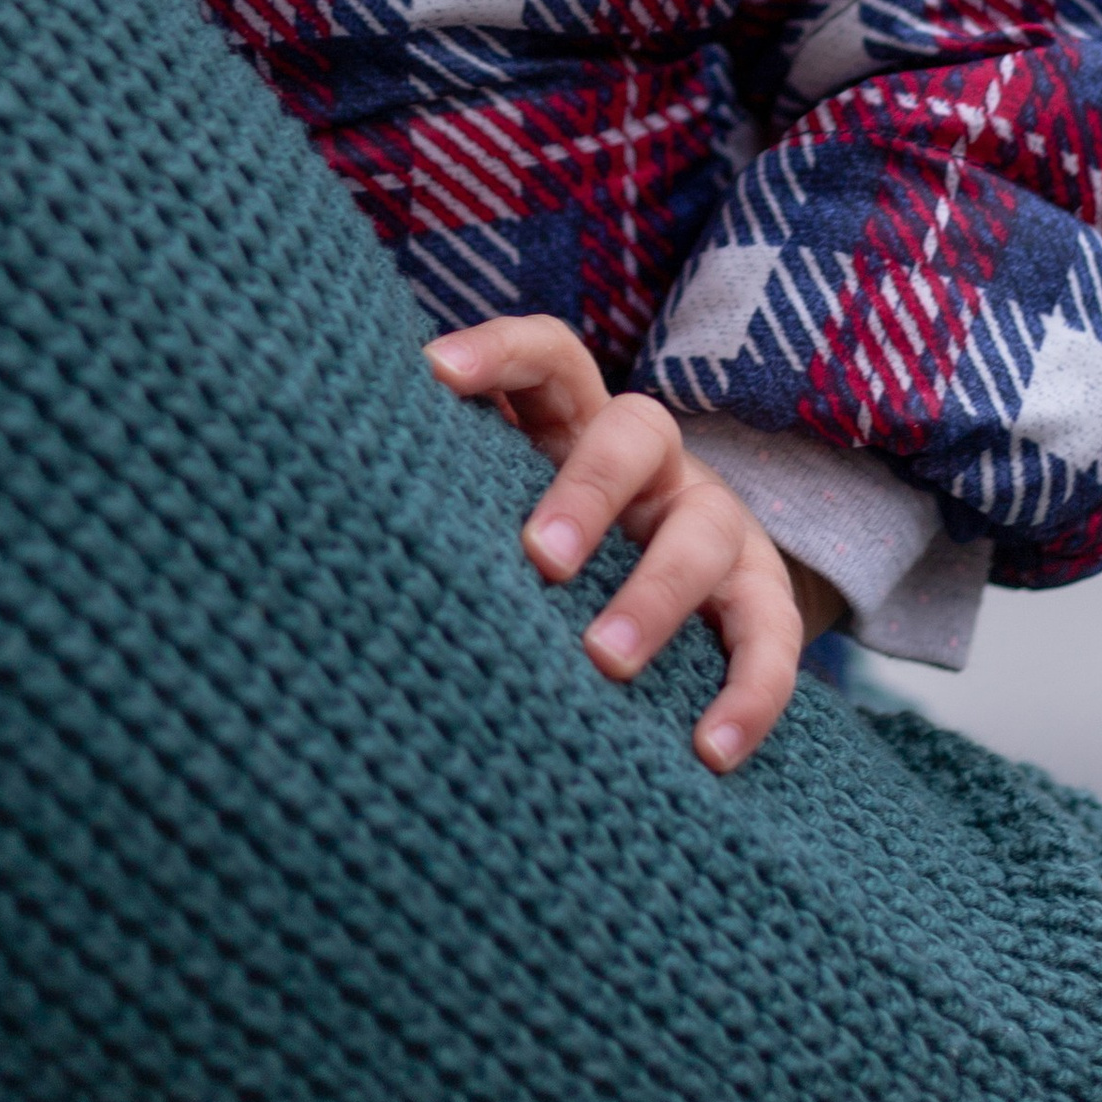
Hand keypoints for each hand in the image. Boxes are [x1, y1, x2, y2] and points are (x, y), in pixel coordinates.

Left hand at [424, 314, 805, 771]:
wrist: (689, 595)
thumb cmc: (557, 547)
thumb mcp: (509, 499)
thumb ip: (448, 484)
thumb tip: (330, 475)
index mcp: (579, 424)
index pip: (550, 357)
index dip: (498, 351)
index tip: (433, 373)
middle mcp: (655, 463)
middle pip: (636, 433)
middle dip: (586, 490)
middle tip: (538, 559)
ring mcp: (715, 525)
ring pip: (702, 535)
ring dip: (654, 596)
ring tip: (603, 661)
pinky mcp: (762, 599)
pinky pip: (770, 639)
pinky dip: (747, 694)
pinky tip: (708, 750)